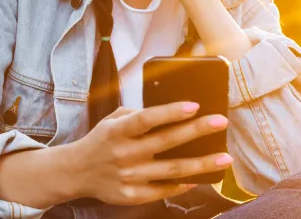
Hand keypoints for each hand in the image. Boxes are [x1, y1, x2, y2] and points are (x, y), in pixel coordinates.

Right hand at [65, 103, 231, 205]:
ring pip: (172, 170)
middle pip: (166, 142)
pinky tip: (199, 179)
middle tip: (221, 122)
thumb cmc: (101, 141)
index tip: (194, 106)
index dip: (171, 112)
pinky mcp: (132, 195)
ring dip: (201, 164)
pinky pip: (163, 190)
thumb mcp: (113, 120)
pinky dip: (182, 185)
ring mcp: (130, 176)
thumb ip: (137, 115)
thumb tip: (171, 112)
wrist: (76, 171)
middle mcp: (124, 153)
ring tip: (224, 158)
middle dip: (197, 131)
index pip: (147, 119)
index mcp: (118, 131)